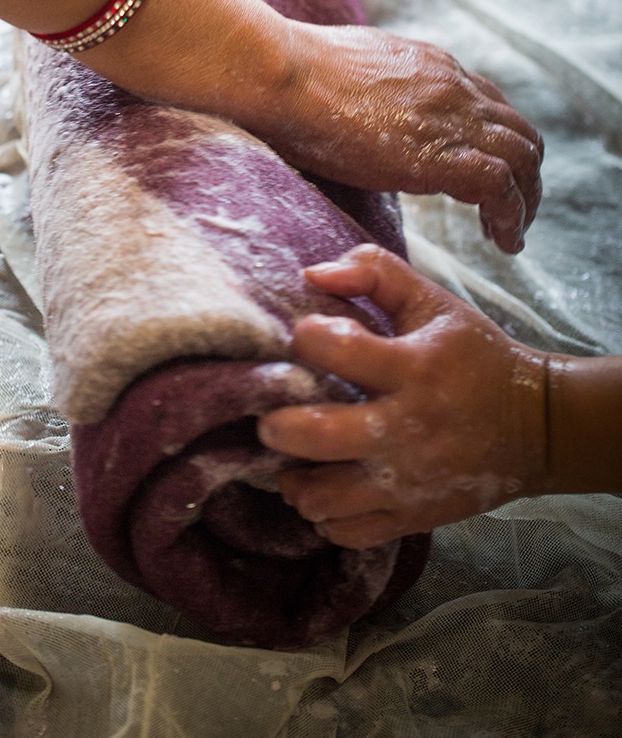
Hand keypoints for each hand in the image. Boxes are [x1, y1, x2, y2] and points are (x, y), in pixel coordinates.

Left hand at [258, 246, 548, 546]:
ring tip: (292, 460)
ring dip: (294, 481)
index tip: (304, 338)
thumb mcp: (432, 301)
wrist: (536, 426)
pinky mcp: (413, 517)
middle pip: (320, 435)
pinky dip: (324, 518)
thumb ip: (374, 272)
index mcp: (412, 367)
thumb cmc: (471, 356)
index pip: (338, 349)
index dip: (306, 337)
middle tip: (270, 418)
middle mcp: (408, 428)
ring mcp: (409, 481)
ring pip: (326, 498)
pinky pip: (349, 532)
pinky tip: (323, 489)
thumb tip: (311, 273)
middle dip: (278, 427)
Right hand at [274, 24, 542, 254]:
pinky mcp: (440, 155)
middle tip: (510, 210)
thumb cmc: (289, 72)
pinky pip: (501, 188)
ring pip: (523, 158)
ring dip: (524, 200)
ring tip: (511, 235)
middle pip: (517, 130)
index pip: (485, 102)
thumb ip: (364, 87)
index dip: (493, 140)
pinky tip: (501, 242)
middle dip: (523, 172)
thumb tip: (346, 105)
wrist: (282, 73)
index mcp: (428, 66)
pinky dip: (510, 217)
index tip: (483, 173)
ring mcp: (451, 117)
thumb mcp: (344, 67)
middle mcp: (451, 87)